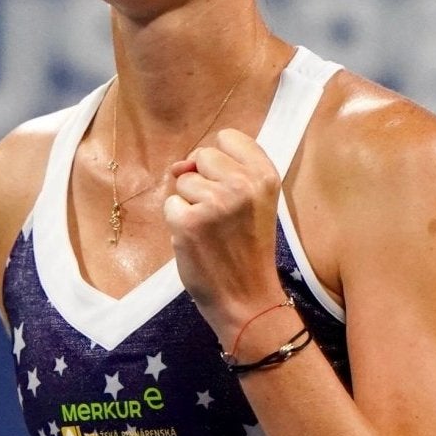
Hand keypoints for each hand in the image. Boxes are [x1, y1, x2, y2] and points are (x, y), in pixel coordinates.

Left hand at [164, 128, 289, 352]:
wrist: (247, 298)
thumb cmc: (249, 249)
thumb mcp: (255, 202)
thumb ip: (228, 172)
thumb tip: (181, 163)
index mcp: (265, 175)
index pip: (229, 137)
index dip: (221, 161)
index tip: (229, 186)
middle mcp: (242, 184)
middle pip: (203, 155)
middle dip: (203, 180)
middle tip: (221, 214)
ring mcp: (214, 202)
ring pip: (183, 181)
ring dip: (190, 203)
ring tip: (211, 229)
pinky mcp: (188, 222)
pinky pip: (170, 205)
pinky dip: (177, 222)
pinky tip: (197, 240)